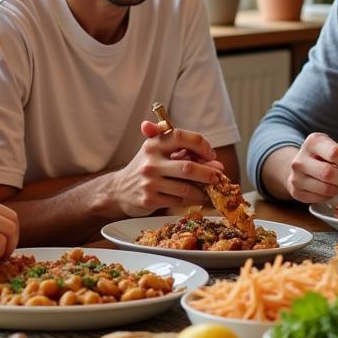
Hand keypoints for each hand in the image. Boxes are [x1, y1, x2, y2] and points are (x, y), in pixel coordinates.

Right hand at [102, 121, 225, 216]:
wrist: (118, 190)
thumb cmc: (146, 167)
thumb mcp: (156, 149)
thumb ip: (182, 148)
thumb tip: (214, 160)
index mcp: (154, 144)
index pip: (181, 136)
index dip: (201, 144)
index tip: (211, 154)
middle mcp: (150, 161)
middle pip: (188, 167)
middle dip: (208, 173)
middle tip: (219, 176)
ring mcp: (149, 182)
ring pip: (185, 188)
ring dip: (202, 190)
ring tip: (209, 189)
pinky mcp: (149, 200)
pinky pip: (177, 201)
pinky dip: (188, 200)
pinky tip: (191, 197)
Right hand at [276, 132, 337, 202]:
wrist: (302, 165)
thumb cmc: (323, 156)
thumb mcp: (336, 151)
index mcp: (313, 142)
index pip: (334, 153)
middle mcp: (300, 159)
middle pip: (329, 173)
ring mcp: (296, 177)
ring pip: (325, 189)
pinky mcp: (296, 192)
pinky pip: (320, 198)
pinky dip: (333, 196)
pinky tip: (337, 190)